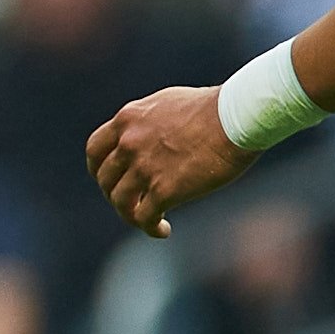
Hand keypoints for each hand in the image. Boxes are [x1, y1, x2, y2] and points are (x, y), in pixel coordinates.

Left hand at [88, 84, 255, 235]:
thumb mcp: (167, 104)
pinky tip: (162, 229)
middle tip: (131, 202)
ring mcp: (144, 167)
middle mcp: (128, 143)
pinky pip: (144, 217)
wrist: (239, 115)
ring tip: (147, 220)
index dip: (98, 169)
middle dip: (114, 193)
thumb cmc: (216, 107)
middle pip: (106, 179)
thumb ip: (148, 121)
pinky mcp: (165, 189)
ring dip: (130, 214)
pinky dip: (150, 227)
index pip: (95, 150)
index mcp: (127, 120)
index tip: (107, 179)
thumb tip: (147, 135)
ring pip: (120, 201)